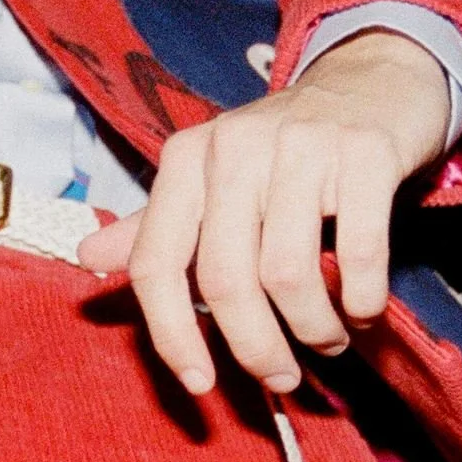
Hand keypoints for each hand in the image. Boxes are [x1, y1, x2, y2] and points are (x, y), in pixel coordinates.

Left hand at [77, 29, 450, 393]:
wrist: (374, 78)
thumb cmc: (284, 149)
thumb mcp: (211, 179)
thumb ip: (156, 226)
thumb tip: (87, 258)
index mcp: (186, 159)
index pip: (154, 264)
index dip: (171, 336)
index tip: (199, 383)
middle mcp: (234, 147)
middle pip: (224, 281)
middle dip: (255, 348)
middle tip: (282, 377)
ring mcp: (301, 145)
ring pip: (288, 275)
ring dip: (314, 329)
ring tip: (328, 341)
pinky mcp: (364, 152)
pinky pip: (357, 253)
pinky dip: (362, 300)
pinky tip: (364, 310)